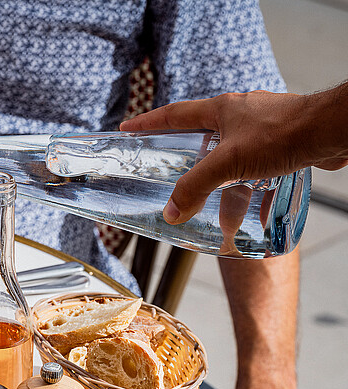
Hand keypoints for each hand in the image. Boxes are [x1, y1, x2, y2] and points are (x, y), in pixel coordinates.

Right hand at [120, 87, 347, 223]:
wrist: (332, 132)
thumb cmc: (283, 134)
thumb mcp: (228, 163)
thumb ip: (195, 187)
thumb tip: (172, 211)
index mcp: (221, 109)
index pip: (174, 114)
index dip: (148, 122)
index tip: (128, 127)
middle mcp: (240, 114)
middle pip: (203, 137)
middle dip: (188, 161)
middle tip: (174, 175)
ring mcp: (262, 127)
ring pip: (231, 156)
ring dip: (222, 182)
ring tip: (217, 207)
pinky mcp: (283, 142)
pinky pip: (255, 165)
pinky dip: (248, 185)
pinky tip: (250, 205)